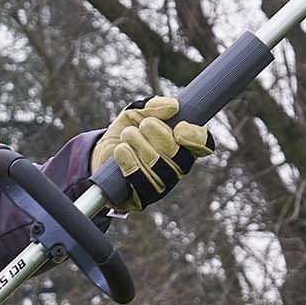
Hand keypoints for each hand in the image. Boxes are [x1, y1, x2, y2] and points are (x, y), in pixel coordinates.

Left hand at [94, 94, 211, 209]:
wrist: (101, 153)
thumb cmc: (126, 131)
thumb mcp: (137, 112)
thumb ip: (153, 106)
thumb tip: (173, 107)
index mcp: (184, 145)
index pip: (204, 144)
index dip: (196, 138)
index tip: (179, 127)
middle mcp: (177, 168)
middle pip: (180, 157)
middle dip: (160, 137)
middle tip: (143, 125)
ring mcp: (162, 186)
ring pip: (161, 170)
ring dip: (142, 147)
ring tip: (127, 134)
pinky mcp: (143, 199)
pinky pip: (143, 186)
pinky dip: (131, 164)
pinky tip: (121, 150)